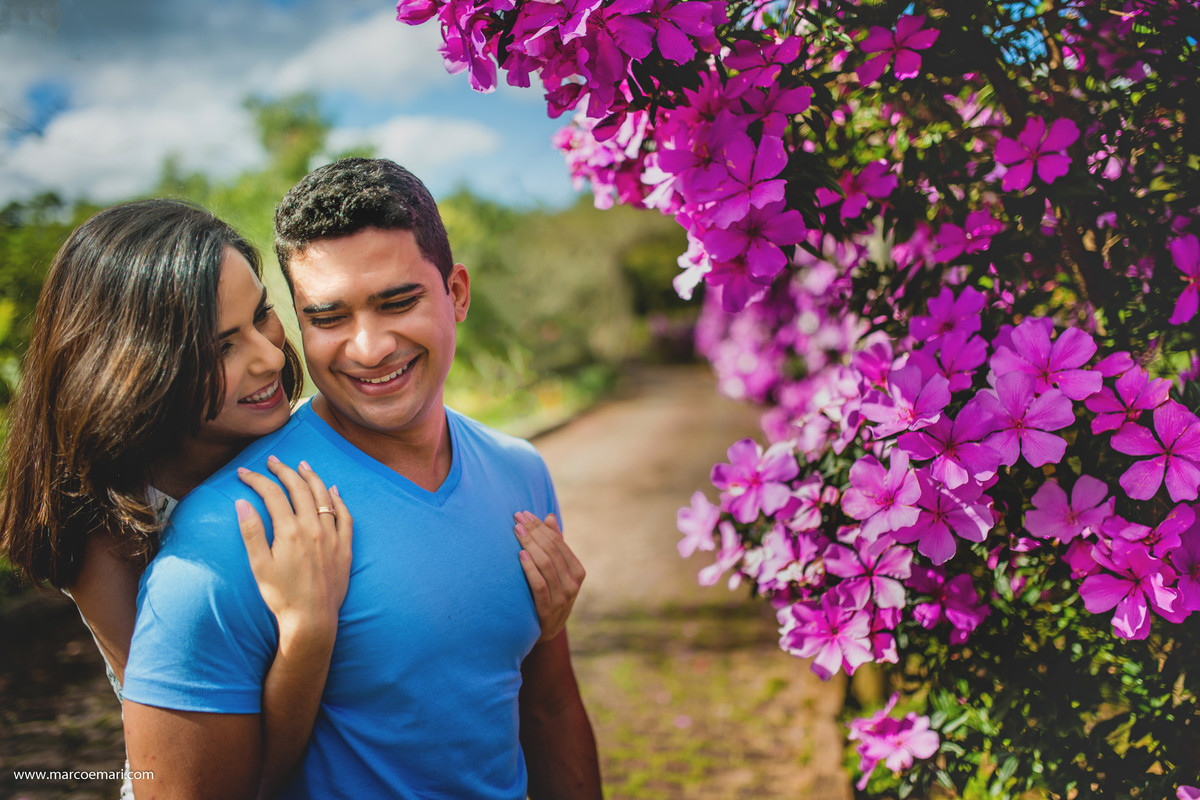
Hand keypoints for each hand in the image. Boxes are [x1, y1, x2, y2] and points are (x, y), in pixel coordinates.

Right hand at [236, 457, 352, 653]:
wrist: (312, 619)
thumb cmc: (281, 595)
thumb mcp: (259, 566)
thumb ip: (251, 532)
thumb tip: (242, 503)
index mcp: (289, 531)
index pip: (272, 494)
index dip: (256, 479)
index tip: (244, 473)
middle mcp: (313, 528)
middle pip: (299, 488)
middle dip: (284, 470)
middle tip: (273, 460)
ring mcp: (332, 536)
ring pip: (324, 496)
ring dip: (312, 477)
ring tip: (302, 465)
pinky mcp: (345, 546)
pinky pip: (345, 516)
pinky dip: (338, 500)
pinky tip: (333, 490)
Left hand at [514, 511, 584, 641]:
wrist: (545, 631)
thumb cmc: (550, 594)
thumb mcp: (556, 571)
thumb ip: (554, 546)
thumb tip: (548, 517)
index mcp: (578, 571)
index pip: (558, 542)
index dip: (540, 526)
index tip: (524, 514)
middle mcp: (573, 584)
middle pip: (552, 550)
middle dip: (533, 531)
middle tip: (516, 517)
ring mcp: (562, 598)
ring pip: (546, 565)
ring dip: (529, 544)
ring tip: (516, 530)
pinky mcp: (548, 610)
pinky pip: (539, 585)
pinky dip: (530, 568)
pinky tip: (520, 555)